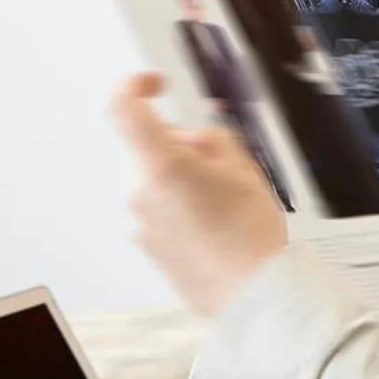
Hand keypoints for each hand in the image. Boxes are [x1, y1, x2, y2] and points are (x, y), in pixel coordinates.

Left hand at [113, 72, 288, 317]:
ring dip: (184, 184)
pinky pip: (161, 214)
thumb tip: (199, 140)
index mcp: (162, 165)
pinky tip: (215, 229)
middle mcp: (142, 192)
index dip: (135, 86)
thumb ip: (214, 141)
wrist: (253, 294)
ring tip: (226, 207)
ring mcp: (141, 223)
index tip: (153, 84)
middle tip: (223, 168)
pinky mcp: (148, 247)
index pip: (124, 107)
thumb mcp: (245, 169)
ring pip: (158, 184)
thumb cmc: (251, 238)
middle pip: (151, 150)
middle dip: (182, 150)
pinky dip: (182, 213)